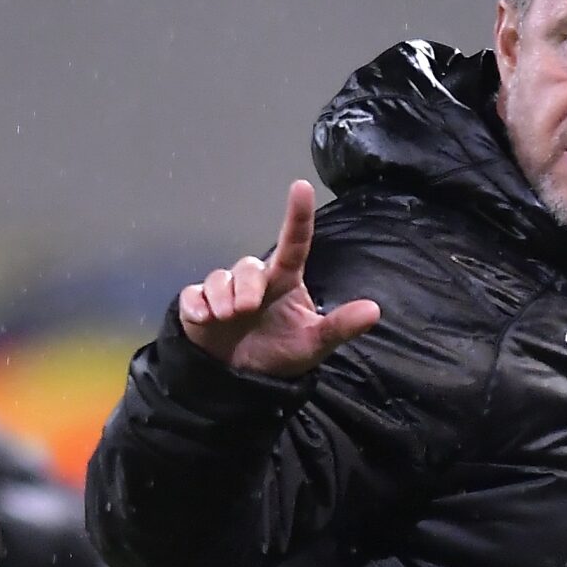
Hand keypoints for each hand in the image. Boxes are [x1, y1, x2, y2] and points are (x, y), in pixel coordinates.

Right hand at [179, 180, 380, 376]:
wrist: (245, 379)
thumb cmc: (282, 352)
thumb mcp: (314, 343)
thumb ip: (340, 327)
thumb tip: (374, 311)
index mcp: (285, 281)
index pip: (294, 243)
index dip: (298, 215)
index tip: (302, 186)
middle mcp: (255, 281)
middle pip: (248, 267)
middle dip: (245, 285)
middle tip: (245, 310)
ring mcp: (225, 292)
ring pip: (218, 278)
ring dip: (221, 296)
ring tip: (227, 318)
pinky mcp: (199, 305)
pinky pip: (192, 294)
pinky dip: (196, 305)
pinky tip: (202, 318)